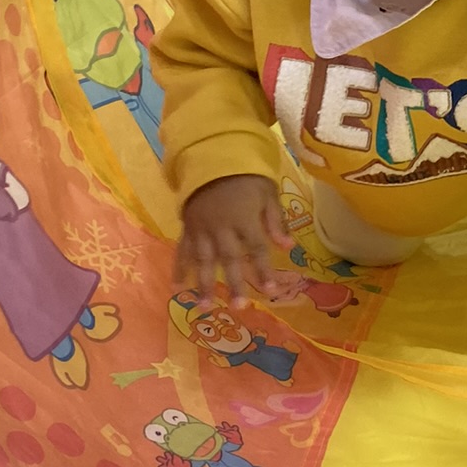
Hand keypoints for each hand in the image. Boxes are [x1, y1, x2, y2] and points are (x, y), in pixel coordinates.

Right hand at [177, 175, 293, 299]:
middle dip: (234, 283)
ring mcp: (201, 228)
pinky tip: (177, 287)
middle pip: (229, 258)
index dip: (264, 269)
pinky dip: (179, 268)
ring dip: (203, 284)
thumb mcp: (267, 193)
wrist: (214, 159)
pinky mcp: (187, 227)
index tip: (271, 291)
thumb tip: (289, 247)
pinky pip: (182, 250)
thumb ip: (275, 221)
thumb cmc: (246, 178)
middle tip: (239, 307)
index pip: (257, 248)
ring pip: (202, 259)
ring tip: (204, 307)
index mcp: (244, 218)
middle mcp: (221, 226)